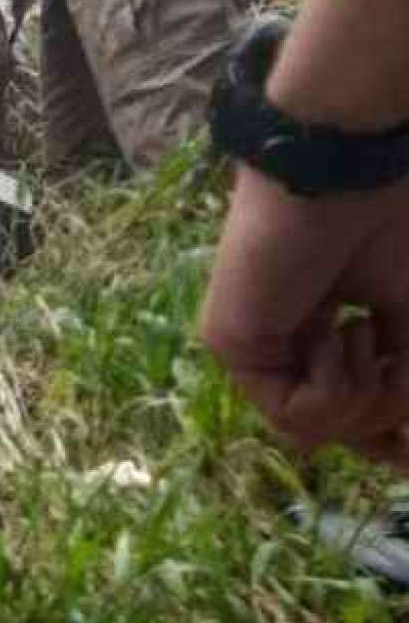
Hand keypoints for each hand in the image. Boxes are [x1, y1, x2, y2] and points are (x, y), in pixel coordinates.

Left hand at [199, 166, 408, 464]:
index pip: (350, 409)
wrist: (355, 172)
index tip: (406, 449)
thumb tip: (397, 450)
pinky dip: (337, 389)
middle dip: (383, 414)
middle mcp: (287, 339)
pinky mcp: (231, 344)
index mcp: (330, 326)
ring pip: (317, 431)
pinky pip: (294, 415)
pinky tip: (341, 334)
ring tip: (369, 335)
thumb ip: (403, 387)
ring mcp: (255, 343)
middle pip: (337, 428)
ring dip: (367, 399)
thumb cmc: (398, 227)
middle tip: (393, 356)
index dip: (388, 440)